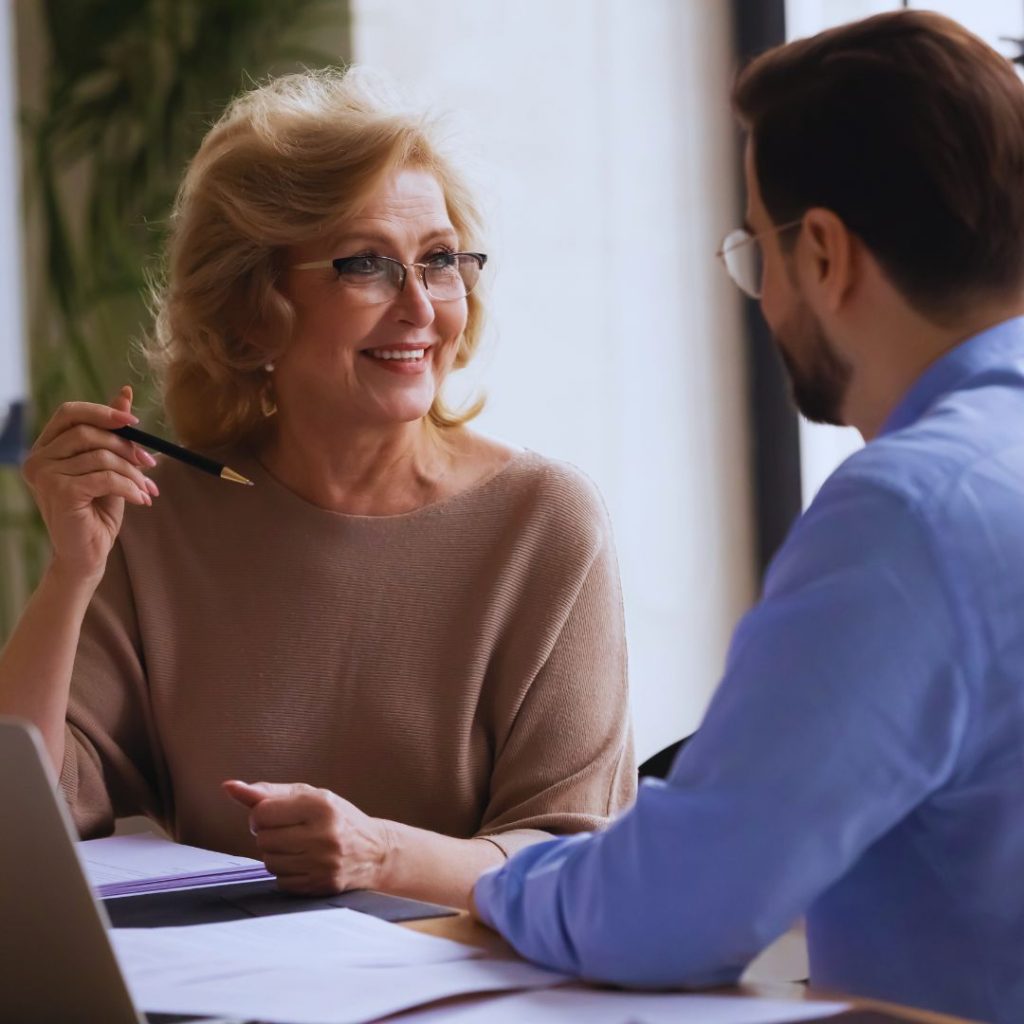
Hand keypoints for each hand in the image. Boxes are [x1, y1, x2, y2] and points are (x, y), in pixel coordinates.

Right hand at [21, 387, 158, 583]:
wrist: (88, 554)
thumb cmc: (97, 510)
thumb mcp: (109, 466)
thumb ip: (113, 433)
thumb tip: (125, 392)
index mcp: (45, 448)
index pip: (70, 413)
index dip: (103, 411)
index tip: (135, 422)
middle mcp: (38, 459)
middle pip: (89, 433)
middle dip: (127, 447)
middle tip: (151, 465)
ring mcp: (45, 475)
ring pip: (102, 456)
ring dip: (133, 473)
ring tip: (147, 490)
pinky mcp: (59, 491)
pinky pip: (105, 477)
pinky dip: (130, 487)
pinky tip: (142, 500)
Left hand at [222, 780, 391, 895]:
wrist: (375, 851)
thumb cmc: (336, 818)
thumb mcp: (309, 796)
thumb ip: (268, 792)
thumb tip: (228, 787)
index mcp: (320, 805)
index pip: (262, 813)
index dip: (260, 815)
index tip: (273, 815)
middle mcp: (323, 835)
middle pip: (263, 840)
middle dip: (269, 835)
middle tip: (290, 831)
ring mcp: (323, 863)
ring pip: (269, 862)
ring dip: (276, 855)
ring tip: (298, 846)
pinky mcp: (320, 885)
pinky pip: (280, 881)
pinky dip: (286, 872)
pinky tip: (304, 863)